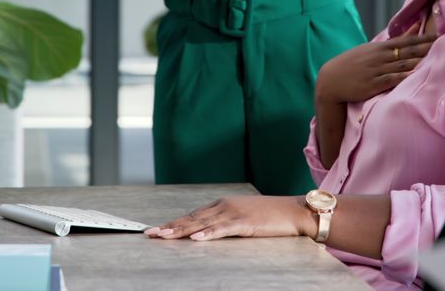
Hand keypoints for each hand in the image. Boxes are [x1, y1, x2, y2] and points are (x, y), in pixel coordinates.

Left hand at [144, 196, 314, 241]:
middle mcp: (224, 206)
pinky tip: (197, 238)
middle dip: (169, 227)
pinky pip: (223, 229)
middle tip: (149, 234)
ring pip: (202, 223)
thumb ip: (226, 223)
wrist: (295, 211)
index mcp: (222, 205)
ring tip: (164, 236)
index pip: (192, 215)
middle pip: (192, 218)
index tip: (156, 230)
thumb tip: (208, 233)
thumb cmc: (271, 217)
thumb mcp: (244, 218)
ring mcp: (234, 213)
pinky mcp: (246, 222)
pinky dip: (209, 233)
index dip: (173, 223)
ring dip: (181, 230)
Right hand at [316, 22, 435, 104]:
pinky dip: (403, 77)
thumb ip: (398, 39)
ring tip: (436, 60)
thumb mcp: (373, 49)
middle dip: (427, 49)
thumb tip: (416, 26)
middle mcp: (380, 57)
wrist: (331, 79)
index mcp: (381, 47)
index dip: (425, 39)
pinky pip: (391, 79)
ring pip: (402, 65)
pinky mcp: (373, 84)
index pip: (407, 41)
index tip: (442, 36)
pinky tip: (415, 76)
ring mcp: (376, 70)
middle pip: (408, 52)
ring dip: (419, 62)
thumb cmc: (355, 63)